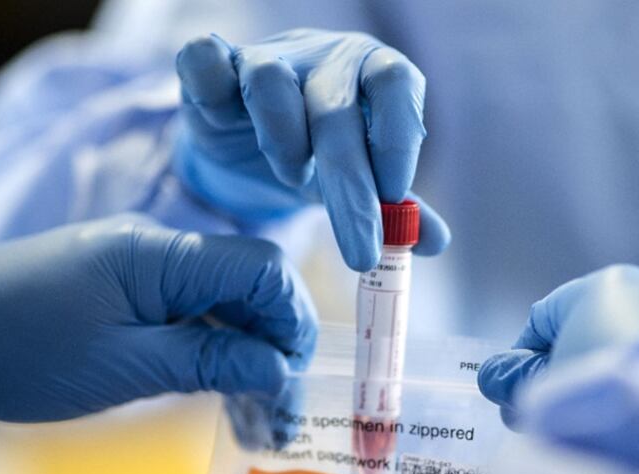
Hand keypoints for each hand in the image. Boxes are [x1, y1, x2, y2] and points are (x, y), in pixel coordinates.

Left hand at [0, 214, 316, 445]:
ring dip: (245, 360)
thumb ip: (209, 360)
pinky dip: (210, 355)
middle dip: (275, 351)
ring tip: (258, 426)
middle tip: (281, 421)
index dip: (291, 322)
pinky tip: (220, 400)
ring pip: (221, 308)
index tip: (294, 381)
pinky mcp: (123, 295)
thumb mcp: (123, 366)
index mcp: (161, 253)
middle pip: (248, 289)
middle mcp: (159, 250)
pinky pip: (186, 317)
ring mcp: (140, 271)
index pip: (261, 269)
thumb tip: (281, 369)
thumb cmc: (21, 353)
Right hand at [174, 29, 450, 270]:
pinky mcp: (213, 64)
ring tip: (292, 176)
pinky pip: (204, 56)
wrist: (251, 141)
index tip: (393, 198)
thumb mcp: (363, 183)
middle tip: (360, 252)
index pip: (395, 83)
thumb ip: (399, 209)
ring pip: (269, 80)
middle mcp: (323, 57)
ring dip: (282, 140)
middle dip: (350, 186)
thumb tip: (434, 241)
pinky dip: (210, 81)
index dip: (397, 138)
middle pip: (335, 109)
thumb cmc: (320, 156)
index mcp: (371, 72)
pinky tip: (223, 119)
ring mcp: (264, 56)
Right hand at [477, 264, 638, 424]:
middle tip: (570, 427)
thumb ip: (512, 383)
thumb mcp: (545, 395)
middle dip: (577, 378)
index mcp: (601, 287)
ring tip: (622, 439)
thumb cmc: (615, 403)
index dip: (522, 367)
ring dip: (625, 390)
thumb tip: (496, 378)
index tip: (521, 407)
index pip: (540, 323)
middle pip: (593, 335)